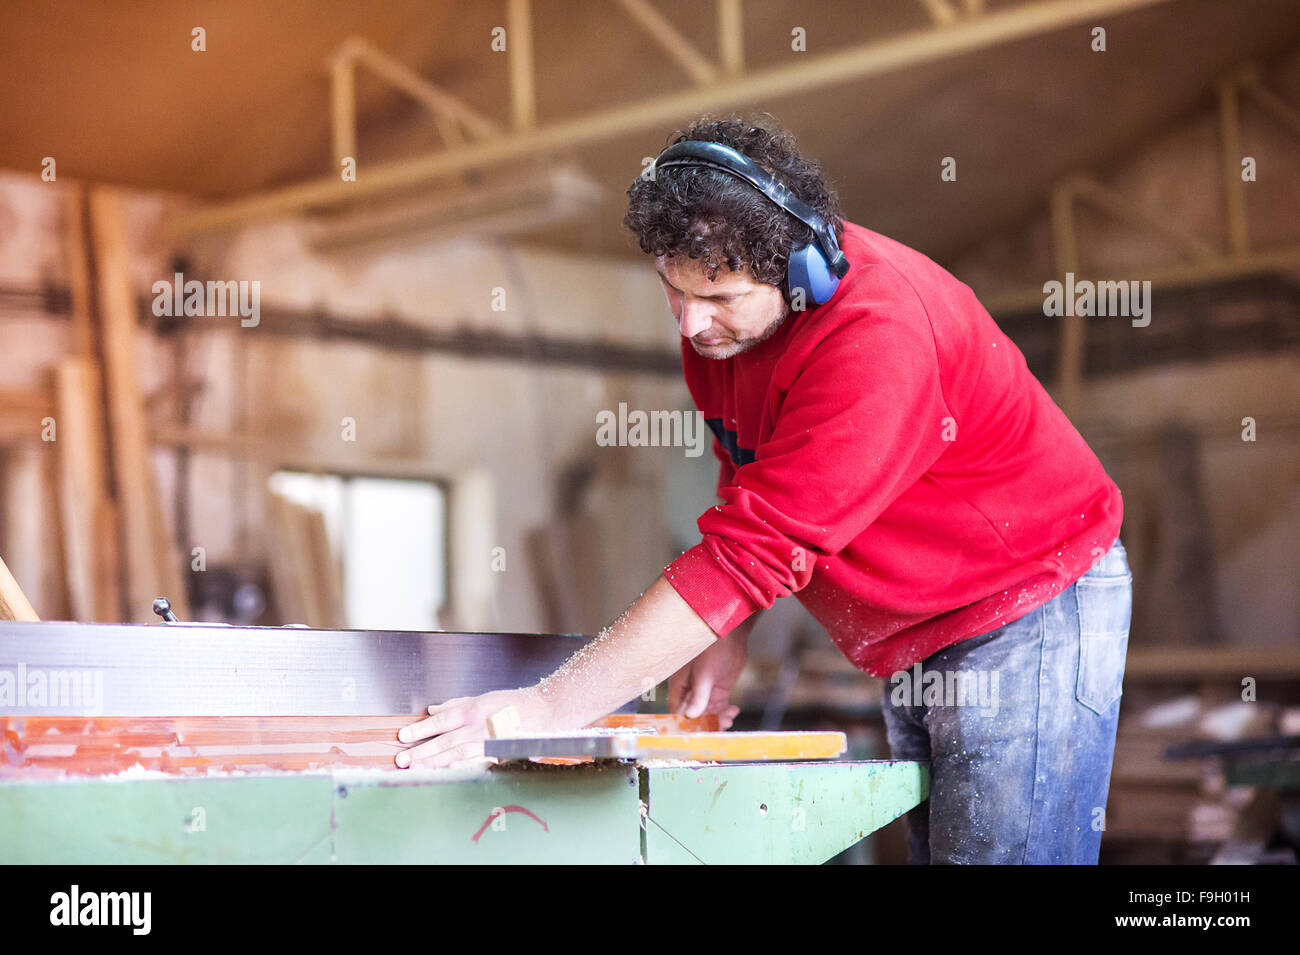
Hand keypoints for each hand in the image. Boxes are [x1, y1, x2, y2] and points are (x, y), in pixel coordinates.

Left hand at [395, 686, 552, 768]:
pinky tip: (447, 773)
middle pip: (444, 742)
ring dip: (434, 763)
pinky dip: (459, 770)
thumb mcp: (481, 698)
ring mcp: (486, 743)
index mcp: (472, 710)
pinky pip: (473, 764)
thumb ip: (455, 705)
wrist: (541, 712)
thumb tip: (432, 710)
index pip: (440, 721)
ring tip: (416, 769)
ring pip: (455, 755)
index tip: (403, 736)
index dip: (420, 729)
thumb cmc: (512, 704)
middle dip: (421, 751)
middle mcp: (477, 727)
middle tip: (402, 760)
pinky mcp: (496, 754)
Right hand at [667, 630, 748, 727]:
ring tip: (729, 718)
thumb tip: (689, 716)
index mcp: (679, 687)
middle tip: (721, 725)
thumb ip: (698, 695)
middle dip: (706, 724)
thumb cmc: (710, 647)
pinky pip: (719, 708)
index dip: (686, 725)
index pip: (677, 712)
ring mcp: (704, 692)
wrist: (730, 633)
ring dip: (718, 720)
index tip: (698, 732)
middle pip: (694, 717)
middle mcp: (690, 692)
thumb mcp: (704, 674)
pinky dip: (725, 713)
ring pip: (707, 714)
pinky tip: (734, 711)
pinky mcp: (717, 690)